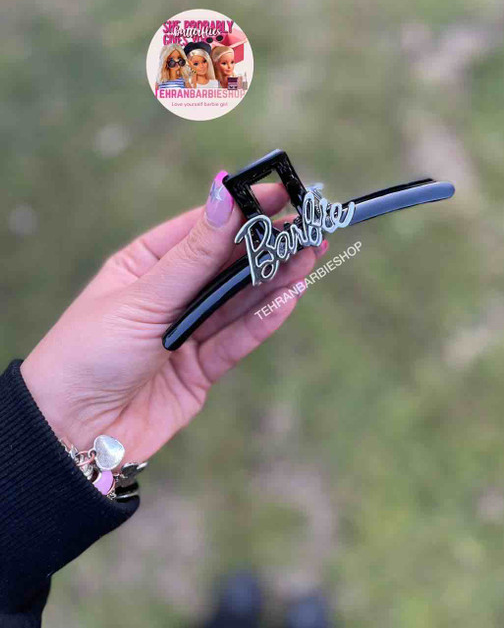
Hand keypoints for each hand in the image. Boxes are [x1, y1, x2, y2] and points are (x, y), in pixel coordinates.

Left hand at [20, 172, 324, 463]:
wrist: (70, 434)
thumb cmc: (89, 353)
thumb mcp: (144, 296)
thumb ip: (194, 254)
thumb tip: (224, 194)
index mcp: (146, 264)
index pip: (202, 228)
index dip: (241, 210)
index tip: (280, 193)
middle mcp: (169, 294)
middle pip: (226, 264)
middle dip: (267, 246)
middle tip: (308, 228)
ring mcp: (187, 332)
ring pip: (238, 301)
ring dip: (273, 279)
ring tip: (309, 256)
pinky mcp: (201, 370)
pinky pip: (238, 339)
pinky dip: (263, 320)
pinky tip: (288, 297)